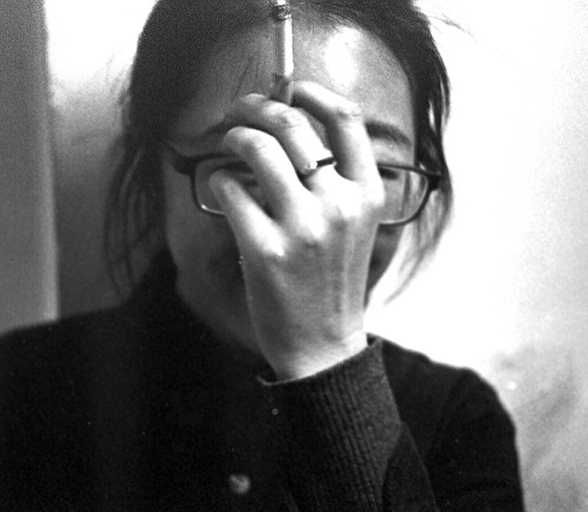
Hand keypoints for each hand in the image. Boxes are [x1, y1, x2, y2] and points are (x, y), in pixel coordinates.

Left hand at [208, 82, 385, 379]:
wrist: (322, 345)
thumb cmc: (331, 282)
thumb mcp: (354, 228)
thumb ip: (336, 181)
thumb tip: (290, 125)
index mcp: (368, 195)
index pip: (346, 120)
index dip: (312, 93)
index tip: (290, 90)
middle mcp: (339, 206)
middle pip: (293, 124)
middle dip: (256, 107)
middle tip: (239, 112)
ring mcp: (302, 228)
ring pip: (256, 148)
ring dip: (233, 136)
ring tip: (228, 143)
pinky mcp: (264, 249)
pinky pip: (229, 189)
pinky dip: (220, 181)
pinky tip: (225, 191)